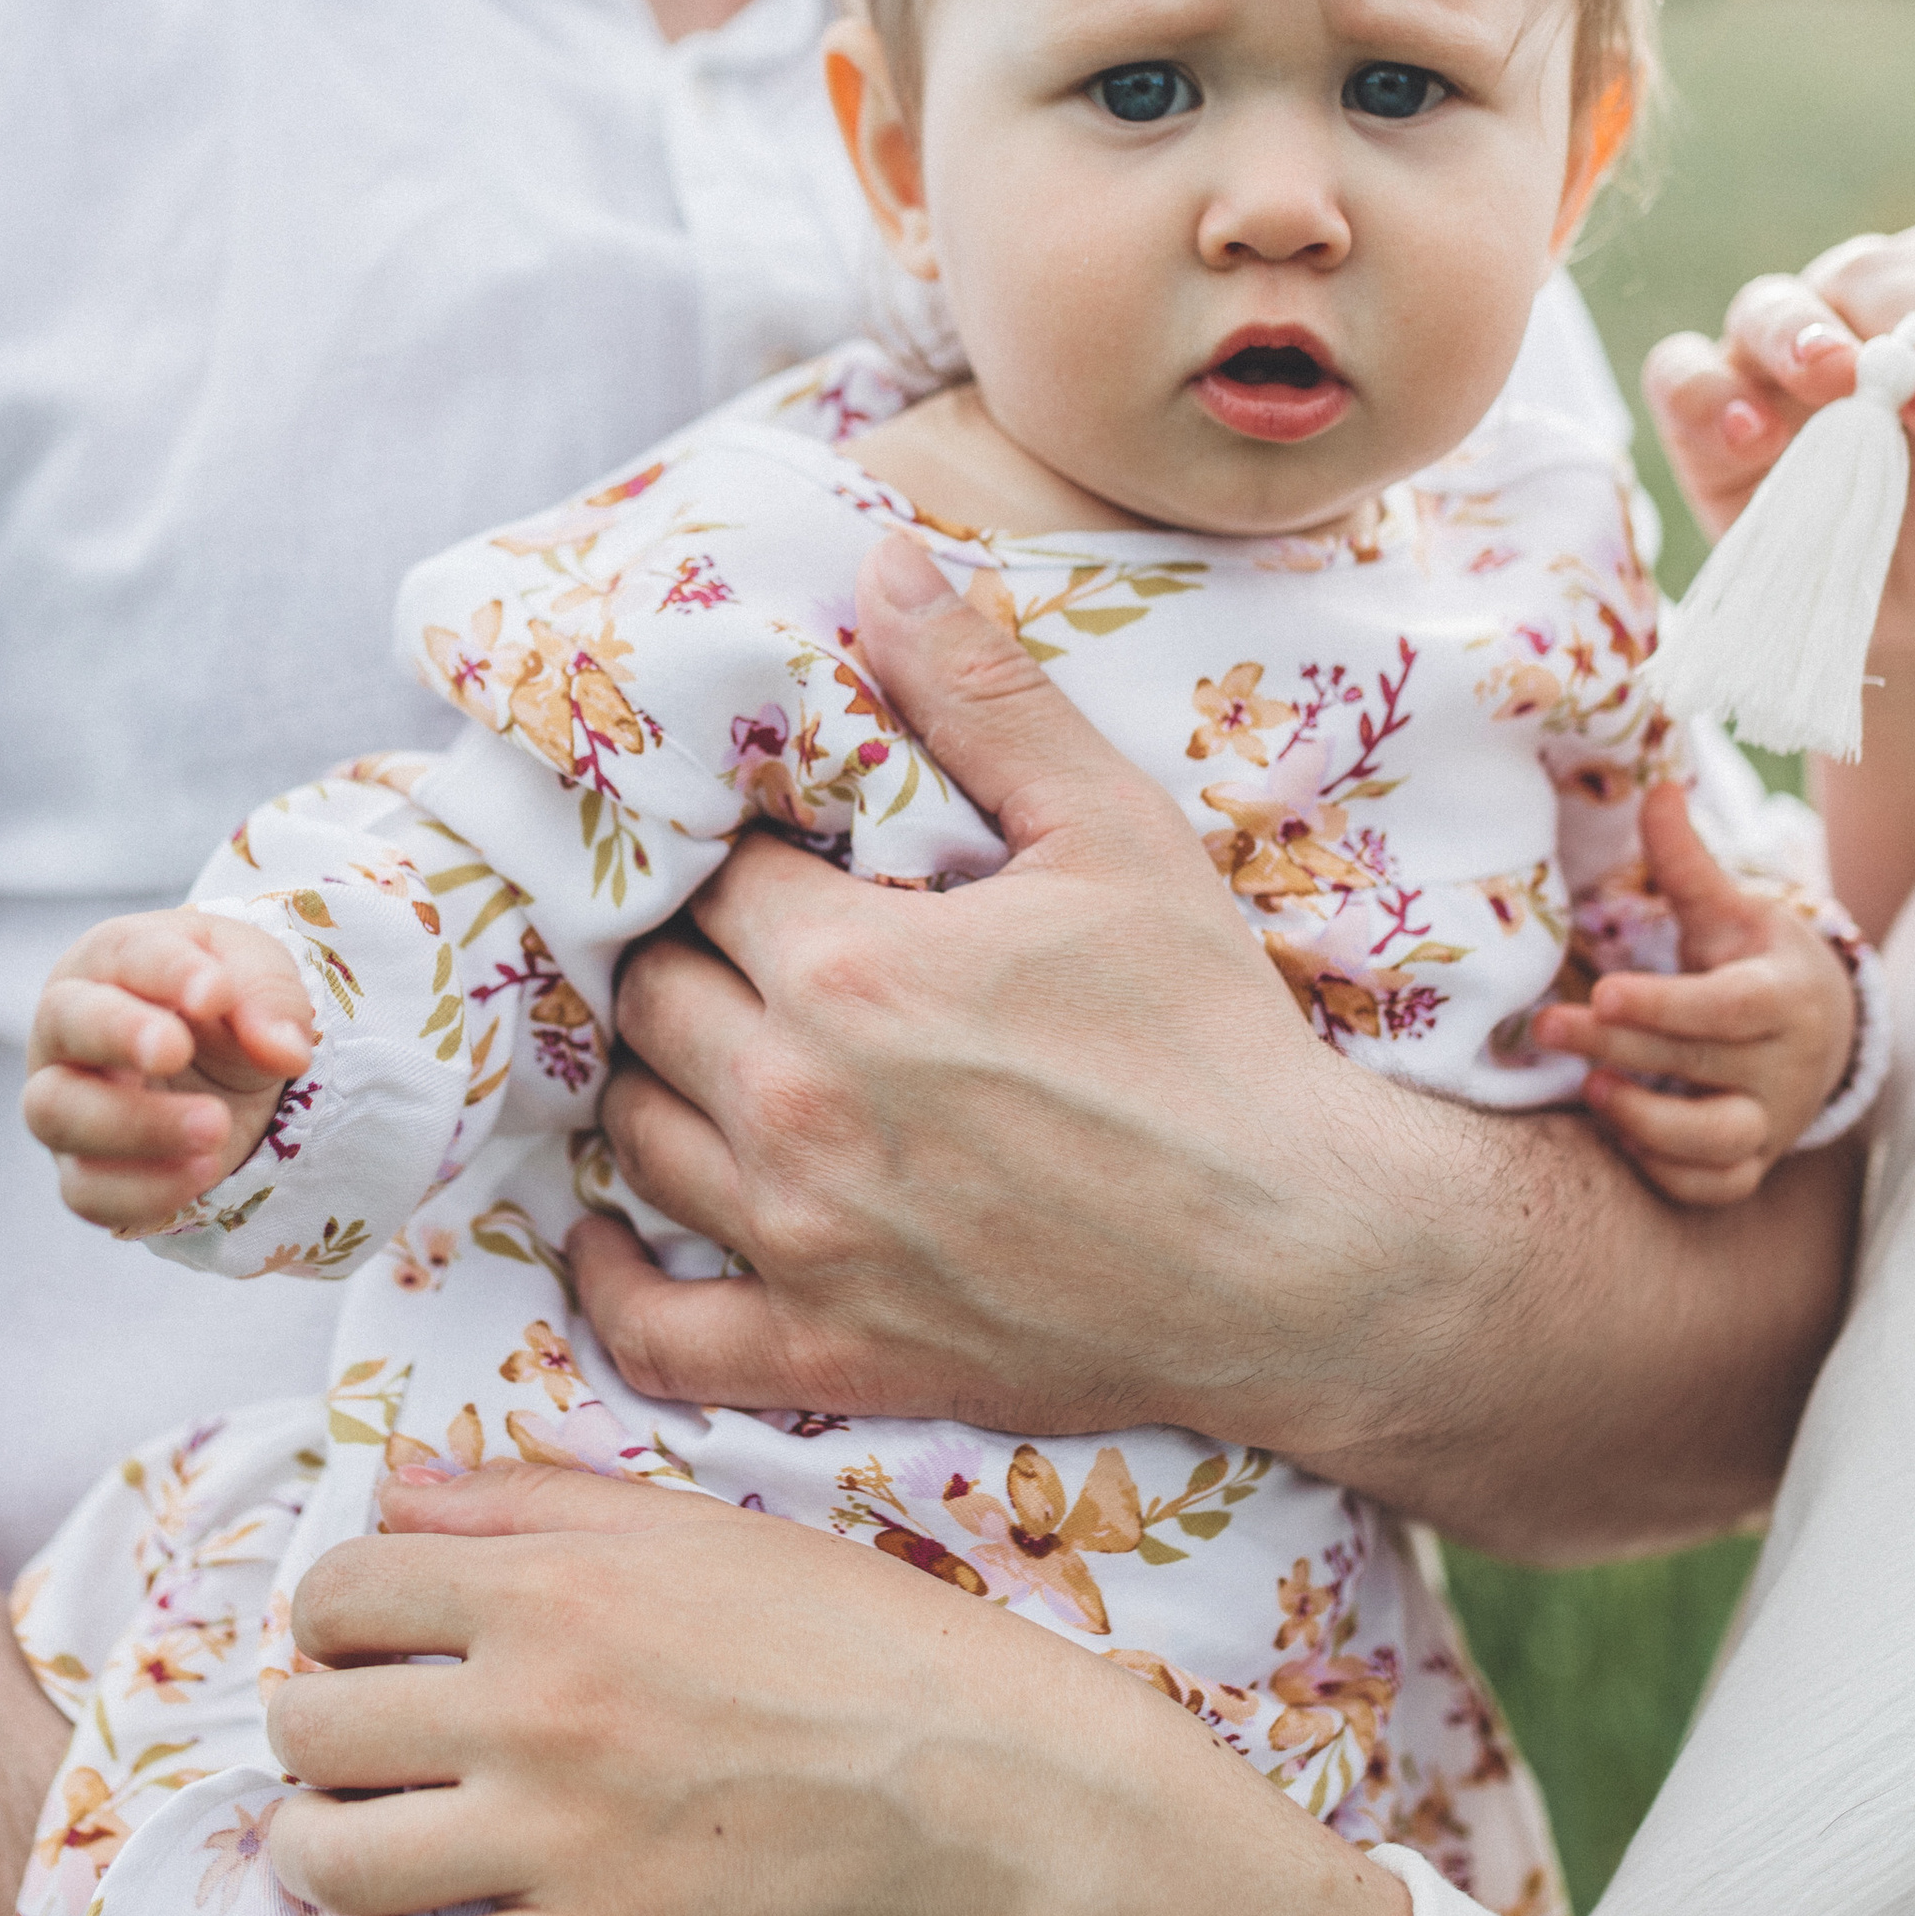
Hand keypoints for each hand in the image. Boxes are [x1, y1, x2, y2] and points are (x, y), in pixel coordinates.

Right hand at [23, 907, 317, 1232]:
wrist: (221, 1073)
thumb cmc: (224, 1007)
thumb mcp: (259, 976)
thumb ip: (270, 999)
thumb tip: (285, 1051)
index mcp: (110, 960)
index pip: (123, 954)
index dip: (167, 972)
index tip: (215, 993)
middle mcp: (68, 1029)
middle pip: (63, 1023)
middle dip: (118, 1034)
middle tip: (177, 1051)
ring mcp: (63, 1103)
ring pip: (55, 1112)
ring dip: (136, 1125)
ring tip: (216, 1126)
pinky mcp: (80, 1170)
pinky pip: (85, 1190)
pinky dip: (142, 1190)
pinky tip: (204, 1172)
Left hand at [264, 1462, 1410, 1915]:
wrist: (966, 1777)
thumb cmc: (841, 1630)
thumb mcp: (688, 1523)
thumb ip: (527, 1497)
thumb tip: (389, 1490)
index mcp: (550, 1586)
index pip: (337, 1592)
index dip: (332, 1620)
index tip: (368, 1649)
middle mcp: (531, 1705)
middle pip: (308, 1723)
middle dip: (317, 1732)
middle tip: (368, 1750)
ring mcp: (553, 1840)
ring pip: (323, 1856)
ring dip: (318, 1850)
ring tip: (364, 1846)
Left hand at [566, 534, 1407, 1445]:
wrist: (1300, 1255)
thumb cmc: (1216, 1037)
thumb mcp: (1116, 835)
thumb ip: (985, 698)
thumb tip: (881, 563)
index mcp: (850, 967)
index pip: (709, 879)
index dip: (736, 859)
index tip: (776, 859)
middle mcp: (795, 1102)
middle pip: (650, 997)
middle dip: (685, 956)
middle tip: (741, 948)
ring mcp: (800, 1239)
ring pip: (633, 1135)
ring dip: (653, 1082)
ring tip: (704, 1048)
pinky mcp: (826, 1352)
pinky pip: (655, 1330)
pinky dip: (614, 1280)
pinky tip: (615, 1229)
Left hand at [1534, 782, 1853, 1208]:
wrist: (1820, 1030)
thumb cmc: (1755, 959)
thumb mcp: (1730, 910)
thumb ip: (1687, 862)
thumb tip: (1656, 784)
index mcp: (1785, 995)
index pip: (1731, 1008)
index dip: (1668, 1006)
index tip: (1605, 993)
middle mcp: (1788, 1066)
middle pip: (1706, 1067)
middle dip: (1622, 1050)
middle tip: (1547, 1027)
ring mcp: (1773, 1121)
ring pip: (1720, 1145)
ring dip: (1650, 1125)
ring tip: (1589, 1091)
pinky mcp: (1752, 1162)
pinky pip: (1714, 1188)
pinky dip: (1667, 1172)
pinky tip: (1618, 1134)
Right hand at [1644, 203, 1914, 651]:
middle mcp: (1863, 309)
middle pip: (1870, 272)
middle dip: (1909, 328)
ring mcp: (1776, 358)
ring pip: (1769, 305)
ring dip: (1801, 335)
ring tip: (1836, 379)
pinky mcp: (1707, 418)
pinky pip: (1682, 377)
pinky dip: (1709, 396)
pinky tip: (1755, 438)